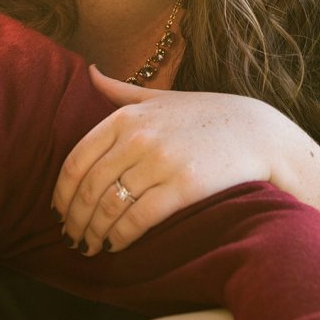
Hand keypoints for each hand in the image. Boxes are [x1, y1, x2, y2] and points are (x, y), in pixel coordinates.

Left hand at [55, 69, 300, 252]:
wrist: (259, 133)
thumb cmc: (207, 117)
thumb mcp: (162, 97)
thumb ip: (122, 90)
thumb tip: (89, 72)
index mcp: (127, 117)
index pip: (77, 160)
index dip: (62, 193)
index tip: (59, 212)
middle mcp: (139, 137)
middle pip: (89, 188)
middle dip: (75, 219)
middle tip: (72, 238)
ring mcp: (160, 161)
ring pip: (109, 206)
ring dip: (94, 232)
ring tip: (91, 247)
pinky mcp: (182, 186)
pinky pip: (138, 218)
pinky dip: (120, 237)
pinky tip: (116, 246)